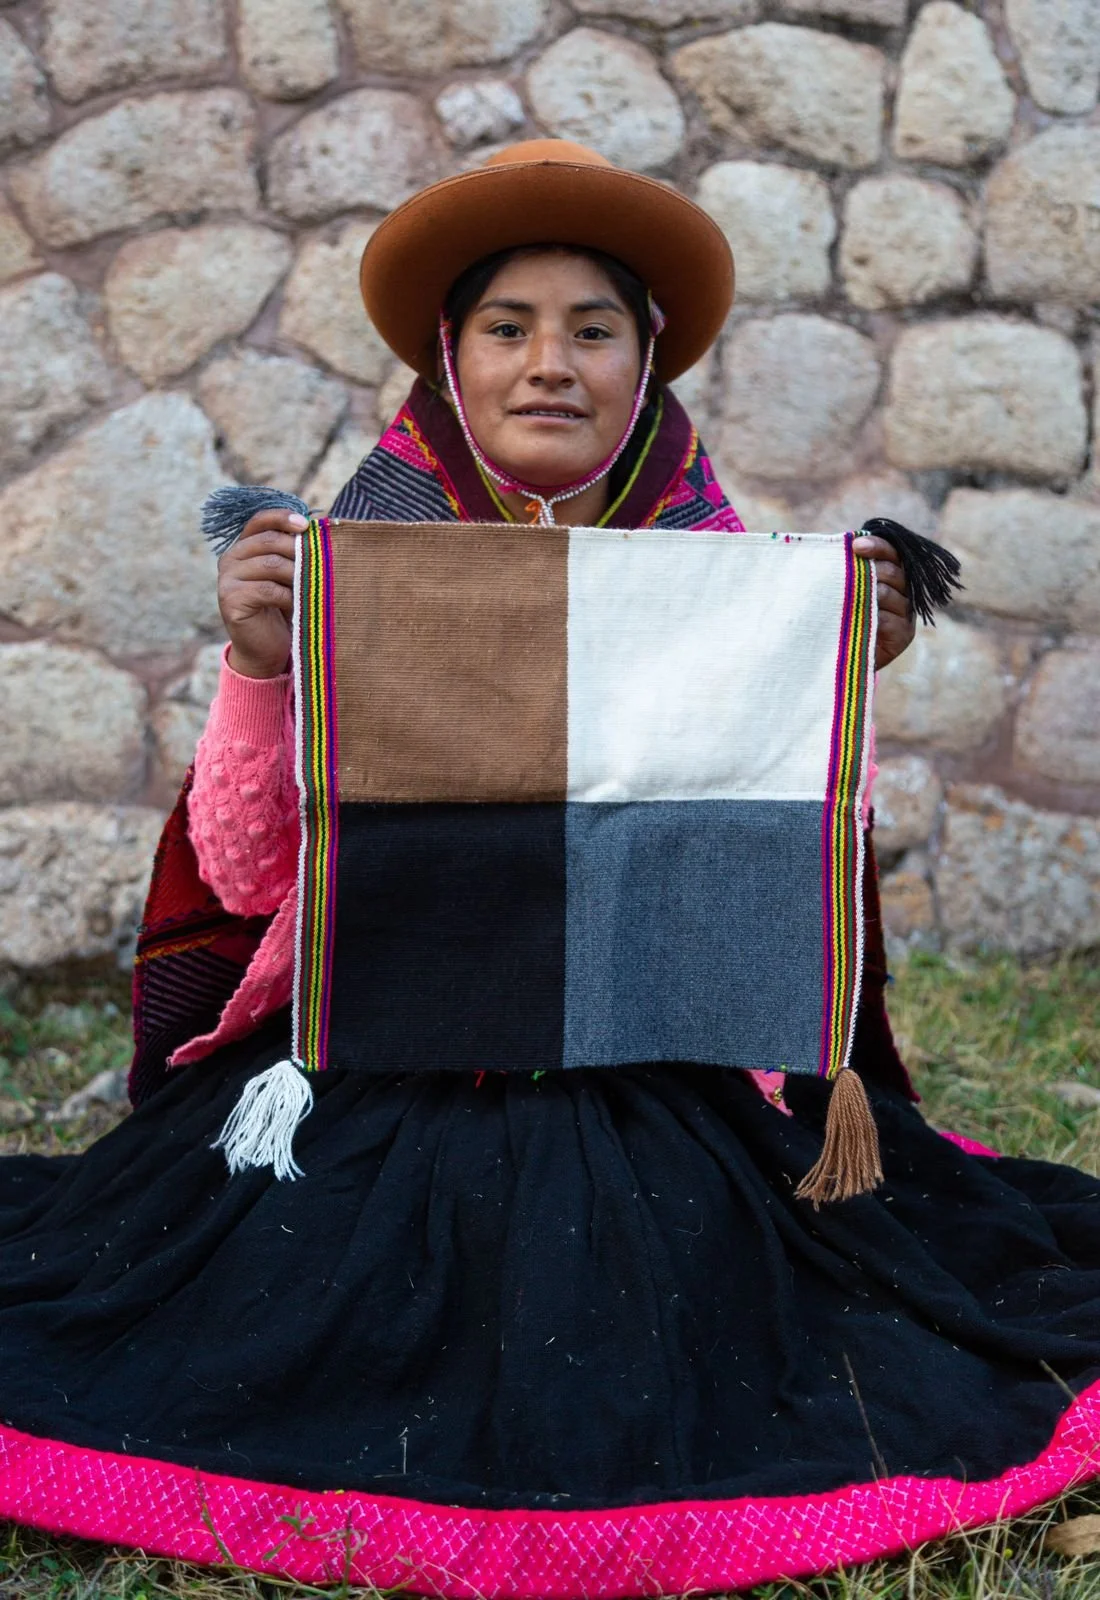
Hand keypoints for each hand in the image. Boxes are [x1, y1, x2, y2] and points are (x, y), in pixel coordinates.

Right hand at [217, 509, 308, 678]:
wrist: (266, 650)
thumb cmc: (283, 610)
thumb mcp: (289, 576)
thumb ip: (294, 552)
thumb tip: (320, 526)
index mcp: (243, 547)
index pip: (259, 521)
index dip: (282, 517)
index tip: (306, 524)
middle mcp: (230, 559)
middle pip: (268, 541)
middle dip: (298, 550)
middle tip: (321, 563)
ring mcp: (226, 580)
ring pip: (270, 564)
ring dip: (297, 574)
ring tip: (314, 586)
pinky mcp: (231, 600)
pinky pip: (267, 589)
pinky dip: (289, 596)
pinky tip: (299, 605)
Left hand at [852, 533, 914, 670]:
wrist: (841, 659)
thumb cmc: (839, 619)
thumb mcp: (843, 592)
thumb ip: (848, 572)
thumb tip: (839, 545)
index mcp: (893, 576)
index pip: (892, 553)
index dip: (877, 546)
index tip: (855, 545)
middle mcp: (904, 593)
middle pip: (893, 572)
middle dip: (870, 568)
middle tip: (848, 569)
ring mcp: (906, 614)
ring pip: (888, 594)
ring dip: (866, 593)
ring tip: (845, 595)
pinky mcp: (903, 635)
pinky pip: (887, 620)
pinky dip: (869, 617)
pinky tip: (853, 618)